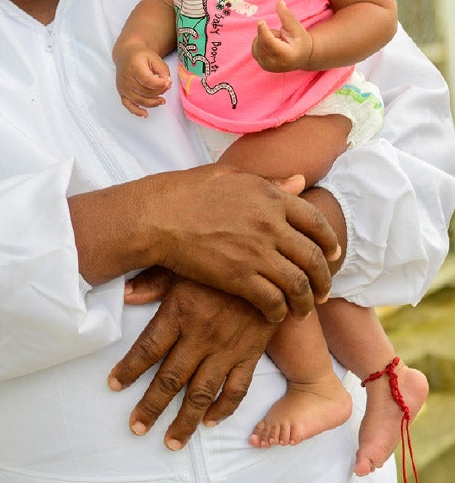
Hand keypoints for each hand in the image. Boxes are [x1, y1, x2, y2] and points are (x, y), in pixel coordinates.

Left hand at [109, 269, 276, 449]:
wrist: (269, 261)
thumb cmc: (219, 258)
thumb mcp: (183, 262)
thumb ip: (154, 281)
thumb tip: (125, 294)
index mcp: (180, 310)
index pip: (148, 348)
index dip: (129, 369)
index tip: (114, 385)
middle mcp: (201, 335)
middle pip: (170, 379)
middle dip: (151, 406)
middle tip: (137, 427)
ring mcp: (227, 347)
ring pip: (202, 393)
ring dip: (185, 420)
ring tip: (171, 440)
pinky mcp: (250, 352)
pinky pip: (236, 389)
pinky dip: (224, 409)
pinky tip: (211, 421)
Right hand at [114, 43, 171, 116]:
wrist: (126, 55)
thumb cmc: (141, 56)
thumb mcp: (154, 58)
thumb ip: (163, 70)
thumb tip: (167, 83)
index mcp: (134, 67)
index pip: (147, 80)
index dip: (159, 84)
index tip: (168, 82)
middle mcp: (126, 78)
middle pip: (144, 92)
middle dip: (159, 92)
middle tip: (167, 87)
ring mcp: (123, 87)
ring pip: (139, 100)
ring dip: (152, 103)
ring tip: (162, 100)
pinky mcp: (122, 93)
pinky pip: (128, 105)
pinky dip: (137, 111)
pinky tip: (145, 114)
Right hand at [148, 162, 338, 322]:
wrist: (159, 216)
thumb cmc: (188, 191)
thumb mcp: (233, 176)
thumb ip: (270, 183)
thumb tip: (300, 181)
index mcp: (271, 197)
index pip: (316, 223)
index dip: (330, 242)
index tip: (333, 255)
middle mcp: (271, 224)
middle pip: (313, 258)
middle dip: (323, 279)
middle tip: (323, 291)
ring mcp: (256, 252)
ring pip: (298, 284)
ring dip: (305, 302)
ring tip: (303, 310)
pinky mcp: (239, 277)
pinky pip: (272, 301)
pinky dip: (279, 312)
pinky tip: (275, 315)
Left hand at [252, 0, 312, 71]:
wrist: (301, 58)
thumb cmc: (300, 41)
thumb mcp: (297, 28)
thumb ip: (287, 16)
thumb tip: (279, 2)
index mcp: (286, 56)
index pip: (270, 42)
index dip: (264, 31)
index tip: (260, 21)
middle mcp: (274, 65)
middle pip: (262, 41)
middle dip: (270, 33)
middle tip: (282, 37)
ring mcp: (266, 66)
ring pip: (257, 42)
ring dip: (266, 37)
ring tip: (279, 42)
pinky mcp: (261, 65)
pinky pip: (255, 46)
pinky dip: (261, 42)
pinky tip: (272, 46)